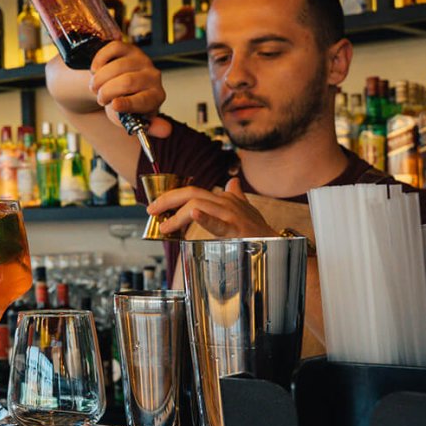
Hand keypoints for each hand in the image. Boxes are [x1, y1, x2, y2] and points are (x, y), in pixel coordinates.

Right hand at [88, 41, 170, 136]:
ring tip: (95, 87)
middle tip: (100, 99)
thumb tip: (166, 131)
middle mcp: (153, 76)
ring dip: (99, 79)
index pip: (143, 99)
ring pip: (116, 66)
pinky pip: (112, 49)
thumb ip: (147, 127)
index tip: (113, 105)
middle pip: (127, 82)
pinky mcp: (129, 48)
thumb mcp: (132, 120)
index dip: (127, 103)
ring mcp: (141, 60)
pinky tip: (95, 70)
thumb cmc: (125, 105)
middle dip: (106, 92)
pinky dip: (99, 61)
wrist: (118, 88)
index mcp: (156, 96)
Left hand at [148, 177, 276, 238]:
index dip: (172, 196)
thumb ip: (236, 196)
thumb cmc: (258, 229)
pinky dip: (204, 217)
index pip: (193, 191)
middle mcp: (226, 202)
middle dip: (167, 200)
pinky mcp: (236, 228)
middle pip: (191, 193)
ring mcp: (231, 213)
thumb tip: (233, 181)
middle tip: (151, 210)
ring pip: (199, 205)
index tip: (156, 206)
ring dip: (177, 215)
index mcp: (225, 198)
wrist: (274, 244)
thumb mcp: (245, 209)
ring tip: (165, 226)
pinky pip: (218, 221)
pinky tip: (194, 215)